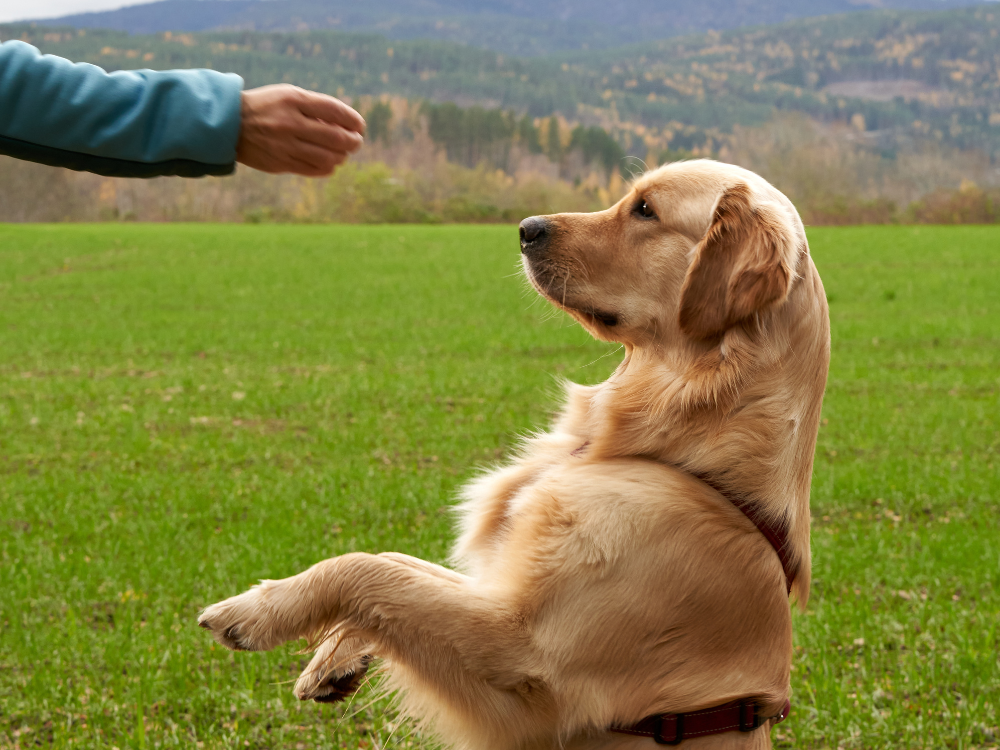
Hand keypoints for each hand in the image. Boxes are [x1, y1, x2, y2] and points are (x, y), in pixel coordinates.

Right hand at [236, 84, 365, 176]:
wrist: (229, 124)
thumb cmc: (266, 108)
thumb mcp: (287, 96)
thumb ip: (315, 107)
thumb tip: (347, 124)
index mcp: (293, 100)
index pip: (334, 110)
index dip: (353, 120)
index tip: (360, 126)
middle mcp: (290, 123)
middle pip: (335, 137)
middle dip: (352, 142)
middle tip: (357, 142)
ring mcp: (285, 145)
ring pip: (327, 157)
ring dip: (341, 157)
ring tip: (343, 154)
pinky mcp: (280, 163)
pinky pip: (313, 170)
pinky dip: (327, 168)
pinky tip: (330, 164)